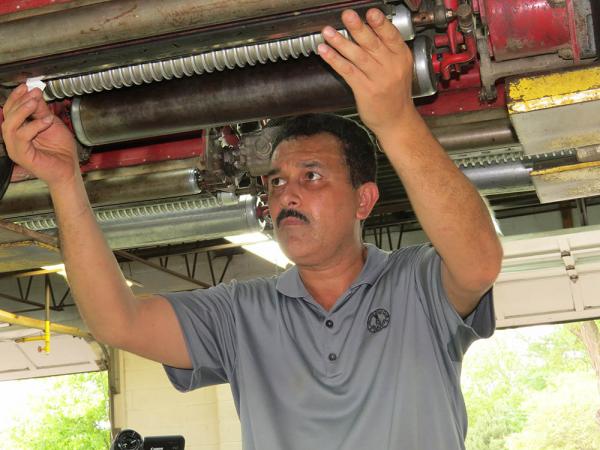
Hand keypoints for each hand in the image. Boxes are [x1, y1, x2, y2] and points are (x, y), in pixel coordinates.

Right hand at [1, 84, 79, 187]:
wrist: (69, 168)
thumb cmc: (61, 149)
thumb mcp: (51, 123)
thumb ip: (41, 110)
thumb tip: (35, 93)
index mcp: (19, 130)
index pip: (10, 111)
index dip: (16, 97)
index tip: (26, 86)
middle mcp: (14, 139)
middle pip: (7, 116)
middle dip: (20, 101)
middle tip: (33, 93)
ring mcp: (16, 148)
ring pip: (10, 125)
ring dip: (22, 111)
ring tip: (35, 103)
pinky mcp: (22, 156)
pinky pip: (22, 137)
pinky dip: (33, 126)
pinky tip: (46, 121)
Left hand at [318, 9, 417, 136]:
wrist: (396, 120)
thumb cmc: (395, 94)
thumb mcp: (400, 68)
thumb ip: (388, 50)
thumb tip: (367, 28)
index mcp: (401, 57)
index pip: (391, 36)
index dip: (381, 24)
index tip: (372, 12)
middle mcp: (391, 66)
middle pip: (372, 44)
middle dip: (358, 28)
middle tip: (347, 15)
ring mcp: (377, 79)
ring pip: (357, 56)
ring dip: (341, 42)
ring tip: (328, 32)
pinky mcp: (365, 90)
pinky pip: (348, 72)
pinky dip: (335, 60)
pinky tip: (325, 51)